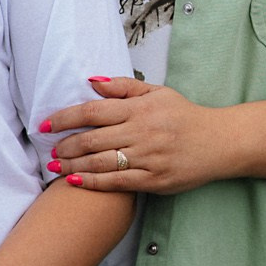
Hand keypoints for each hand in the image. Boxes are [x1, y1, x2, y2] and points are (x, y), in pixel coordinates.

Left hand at [41, 78, 236, 194]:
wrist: (219, 142)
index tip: (45, 123)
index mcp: (140, 109)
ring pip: (100, 163)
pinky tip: (75, 180)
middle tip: (48, 149)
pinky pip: (116, 183)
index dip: (65, 117)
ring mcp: (148, 158)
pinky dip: (92, 182)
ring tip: (54, 166)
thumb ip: (124, 87)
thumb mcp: (158, 93)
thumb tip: (92, 82)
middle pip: (92, 139)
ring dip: (72, 164)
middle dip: (65, 145)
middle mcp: (142, 132)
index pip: (93, 111)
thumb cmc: (185, 116)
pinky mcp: (154, 180)